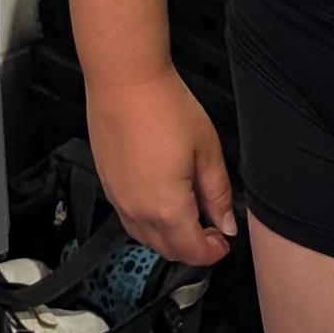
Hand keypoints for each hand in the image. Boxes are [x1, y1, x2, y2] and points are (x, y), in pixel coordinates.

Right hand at [86, 64, 238, 265]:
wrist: (124, 80)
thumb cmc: (165, 107)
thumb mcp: (207, 151)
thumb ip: (218, 195)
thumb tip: (226, 225)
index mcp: (168, 209)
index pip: (192, 251)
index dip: (213, 252)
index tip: (223, 241)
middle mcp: (138, 212)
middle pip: (168, 250)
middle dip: (192, 248)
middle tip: (211, 229)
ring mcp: (118, 199)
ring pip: (145, 238)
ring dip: (169, 238)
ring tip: (187, 215)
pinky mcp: (107, 184)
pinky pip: (129, 219)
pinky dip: (148, 223)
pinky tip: (161, 201)